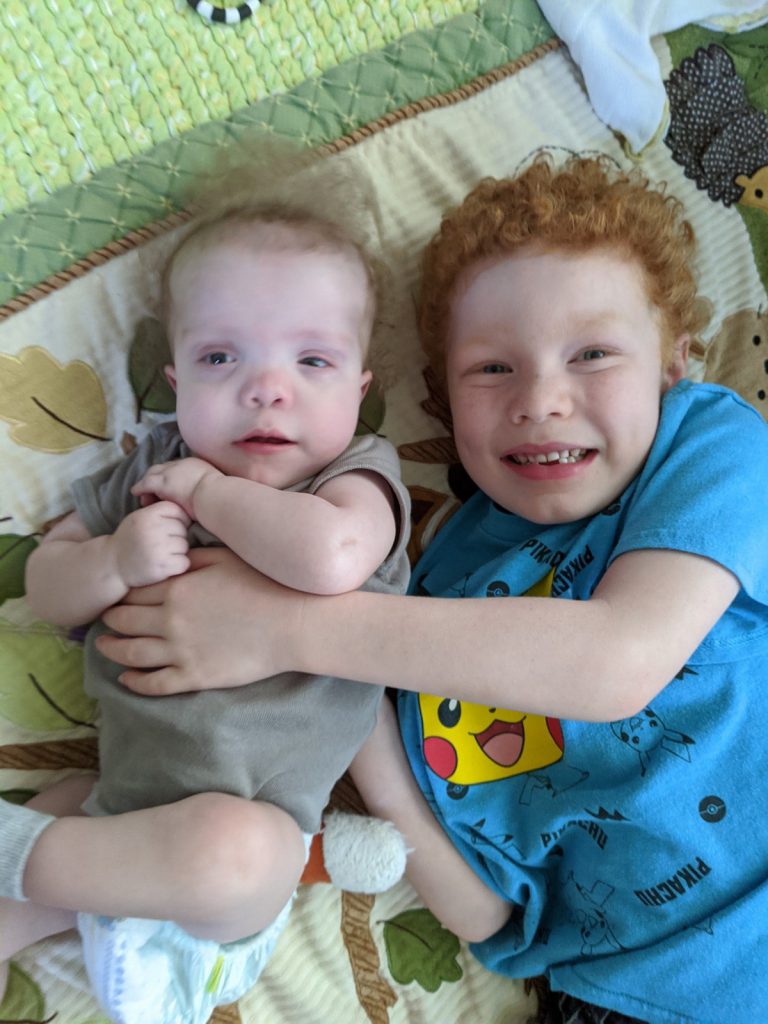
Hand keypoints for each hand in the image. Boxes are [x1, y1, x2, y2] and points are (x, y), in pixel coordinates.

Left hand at [96, 547, 305, 694]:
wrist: (293, 624)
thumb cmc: (266, 585)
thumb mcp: (227, 558)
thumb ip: (193, 558)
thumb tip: (170, 559)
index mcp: (177, 588)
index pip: (134, 590)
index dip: (122, 592)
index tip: (118, 594)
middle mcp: (171, 620)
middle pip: (125, 620)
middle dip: (111, 618)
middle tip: (105, 618)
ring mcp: (181, 651)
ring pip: (131, 652)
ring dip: (111, 648)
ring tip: (103, 646)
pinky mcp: (195, 676)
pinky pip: (154, 683)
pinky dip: (134, 682)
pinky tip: (126, 678)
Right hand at [112, 501, 190, 587]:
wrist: (113, 565)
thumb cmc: (130, 539)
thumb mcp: (139, 518)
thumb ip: (158, 512)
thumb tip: (188, 511)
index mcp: (146, 515)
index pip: (177, 510)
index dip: (178, 519)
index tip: (169, 528)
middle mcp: (152, 530)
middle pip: (183, 528)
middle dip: (176, 536)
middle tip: (161, 544)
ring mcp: (157, 549)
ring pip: (184, 545)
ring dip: (177, 551)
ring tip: (160, 554)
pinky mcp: (162, 567)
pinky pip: (184, 562)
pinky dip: (178, 565)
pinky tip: (165, 565)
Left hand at [131, 457, 221, 518]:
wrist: (216, 496)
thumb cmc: (221, 497)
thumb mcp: (218, 487)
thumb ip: (212, 487)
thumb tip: (214, 494)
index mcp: (197, 465)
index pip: (179, 468)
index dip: (171, 476)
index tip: (170, 487)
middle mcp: (182, 464)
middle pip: (164, 468)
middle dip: (158, 477)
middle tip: (155, 491)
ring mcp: (171, 472)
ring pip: (153, 474)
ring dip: (148, 484)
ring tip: (145, 496)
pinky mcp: (162, 482)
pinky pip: (146, 484)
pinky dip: (140, 487)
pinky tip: (136, 493)